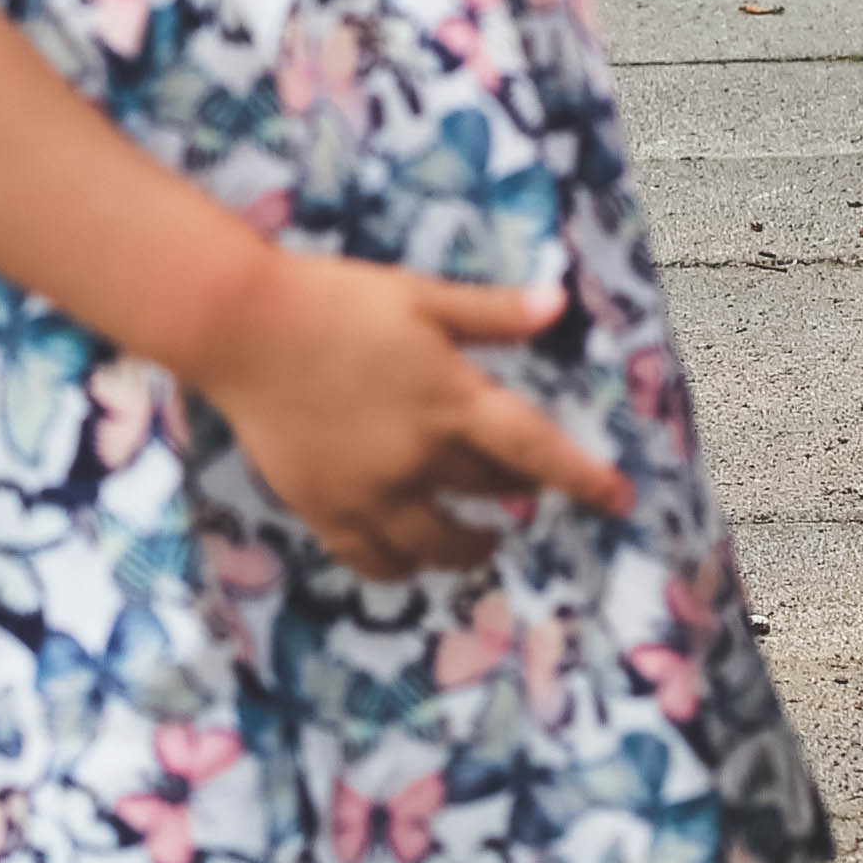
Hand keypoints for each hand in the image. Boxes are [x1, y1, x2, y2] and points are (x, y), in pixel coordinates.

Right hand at [198, 256, 634, 579]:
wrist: (241, 326)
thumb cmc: (336, 300)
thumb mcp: (419, 296)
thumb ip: (492, 312)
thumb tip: (560, 305)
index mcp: (449, 399)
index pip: (535, 451)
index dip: (583, 479)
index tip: (620, 500)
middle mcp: (417, 456)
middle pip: (487, 492)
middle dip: (514, 493)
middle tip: (521, 489)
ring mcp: (369, 490)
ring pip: (435, 545)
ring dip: (467, 547)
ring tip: (478, 540)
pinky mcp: (324, 508)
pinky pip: (373, 560)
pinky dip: (400, 566)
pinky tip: (411, 557)